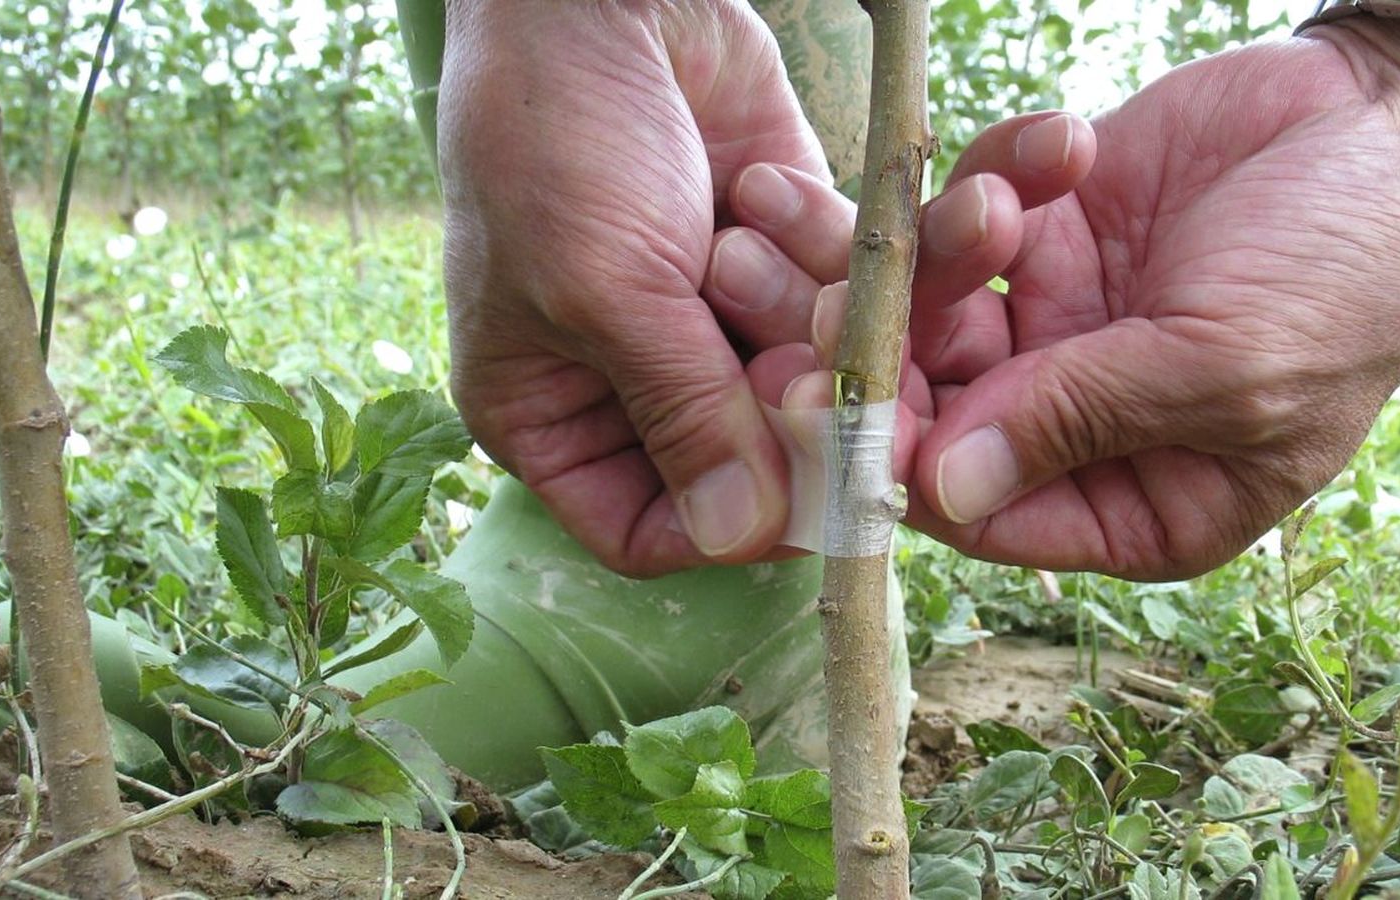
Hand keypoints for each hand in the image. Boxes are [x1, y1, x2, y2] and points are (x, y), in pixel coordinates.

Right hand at [438, 1, 829, 575]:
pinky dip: (829, 247)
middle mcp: (642, 376)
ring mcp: (720, 313)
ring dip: (816, 313)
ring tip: (772, 240)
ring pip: (818, 373)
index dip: (724, 526)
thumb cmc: (553, 136)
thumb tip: (744, 539)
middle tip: (836, 375)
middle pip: (758, 458)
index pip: (647, 527)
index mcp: (554, 410)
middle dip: (801, 410)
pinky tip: (763, 186)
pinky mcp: (786, 249)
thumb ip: (685, 414)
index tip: (798, 495)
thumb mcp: (602, 289)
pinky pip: (846, 291)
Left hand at [724, 18, 1399, 578]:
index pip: (977, 507)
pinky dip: (975, 177)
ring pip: (922, 309)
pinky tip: (1060, 142)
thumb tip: (941, 488)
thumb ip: (1079, 423)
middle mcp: (1070, 426)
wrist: (1397, 126)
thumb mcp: (1226, 368)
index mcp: (1128, 503)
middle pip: (923, 405)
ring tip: (842, 204)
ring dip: (884, 253)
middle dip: (844, 346)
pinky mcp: (1041, 236)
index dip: (889, 458)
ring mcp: (1050, 327)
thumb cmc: (1352, 270)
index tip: (810, 398)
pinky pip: (962, 216)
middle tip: (758, 287)